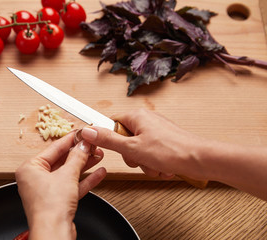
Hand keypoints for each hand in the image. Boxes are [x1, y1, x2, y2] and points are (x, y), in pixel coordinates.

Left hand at [15, 132, 106, 239]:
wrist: (54, 233)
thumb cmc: (49, 208)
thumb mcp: (67, 175)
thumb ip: (77, 157)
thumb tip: (83, 145)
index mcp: (30, 168)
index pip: (53, 148)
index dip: (70, 140)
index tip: (81, 133)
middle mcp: (36, 179)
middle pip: (62, 160)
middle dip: (80, 154)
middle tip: (92, 146)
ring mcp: (47, 191)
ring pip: (68, 173)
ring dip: (84, 165)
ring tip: (98, 156)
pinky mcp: (57, 201)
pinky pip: (72, 186)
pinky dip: (85, 179)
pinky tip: (98, 173)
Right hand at [81, 108, 206, 179]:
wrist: (200, 160)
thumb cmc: (172, 150)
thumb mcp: (133, 148)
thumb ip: (109, 140)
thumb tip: (89, 131)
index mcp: (137, 116)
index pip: (111, 124)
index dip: (111, 139)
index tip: (114, 148)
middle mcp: (146, 120)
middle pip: (124, 141)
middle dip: (132, 156)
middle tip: (140, 158)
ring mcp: (155, 131)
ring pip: (137, 151)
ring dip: (144, 163)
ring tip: (155, 164)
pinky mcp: (163, 142)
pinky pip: (150, 154)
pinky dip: (154, 164)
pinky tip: (163, 166)